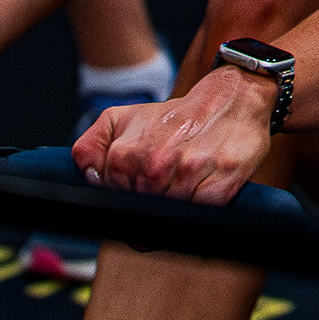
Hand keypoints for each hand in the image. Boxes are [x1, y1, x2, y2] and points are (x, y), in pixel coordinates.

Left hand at [71, 66, 275, 206]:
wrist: (232, 100)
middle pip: (141, 215)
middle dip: (151, 204)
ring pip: (168, 219)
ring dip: (176, 208)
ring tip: (185, 181)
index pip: (113, 204)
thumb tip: (86, 175)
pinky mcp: (218, 190)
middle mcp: (154, 167)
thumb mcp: (123, 118)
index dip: (127, 198)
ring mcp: (186, 179)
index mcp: (126, 155)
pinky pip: (199, 218)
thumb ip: (92, 144)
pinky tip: (202, 187)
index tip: (141, 185)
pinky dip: (199, 209)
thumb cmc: (176, 116)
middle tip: (167, 180)